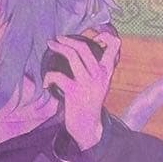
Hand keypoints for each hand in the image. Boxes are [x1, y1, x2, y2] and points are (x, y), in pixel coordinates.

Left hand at [44, 28, 120, 150]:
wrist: (89, 126)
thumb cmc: (89, 103)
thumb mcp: (99, 83)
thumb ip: (95, 68)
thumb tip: (79, 50)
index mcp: (107, 72)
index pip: (115, 46)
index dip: (105, 36)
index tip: (93, 35)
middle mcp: (99, 75)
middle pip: (85, 48)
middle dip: (69, 40)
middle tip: (58, 38)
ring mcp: (87, 83)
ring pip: (73, 57)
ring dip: (59, 48)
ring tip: (51, 45)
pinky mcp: (74, 92)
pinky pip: (58, 76)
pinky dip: (49, 77)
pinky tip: (47, 83)